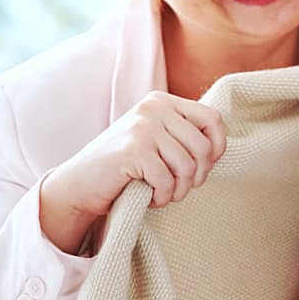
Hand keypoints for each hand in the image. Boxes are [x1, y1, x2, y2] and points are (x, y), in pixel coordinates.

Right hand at [40, 91, 225, 252]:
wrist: (79, 184)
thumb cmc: (124, 167)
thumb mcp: (157, 140)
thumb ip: (184, 136)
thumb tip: (219, 148)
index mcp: (162, 101)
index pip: (213, 119)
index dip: (217, 149)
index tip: (202, 168)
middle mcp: (153, 108)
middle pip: (203, 147)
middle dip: (197, 176)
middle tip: (180, 188)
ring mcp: (142, 127)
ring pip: (187, 166)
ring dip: (179, 190)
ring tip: (164, 194)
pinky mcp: (133, 151)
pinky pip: (167, 180)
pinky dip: (162, 197)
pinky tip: (150, 198)